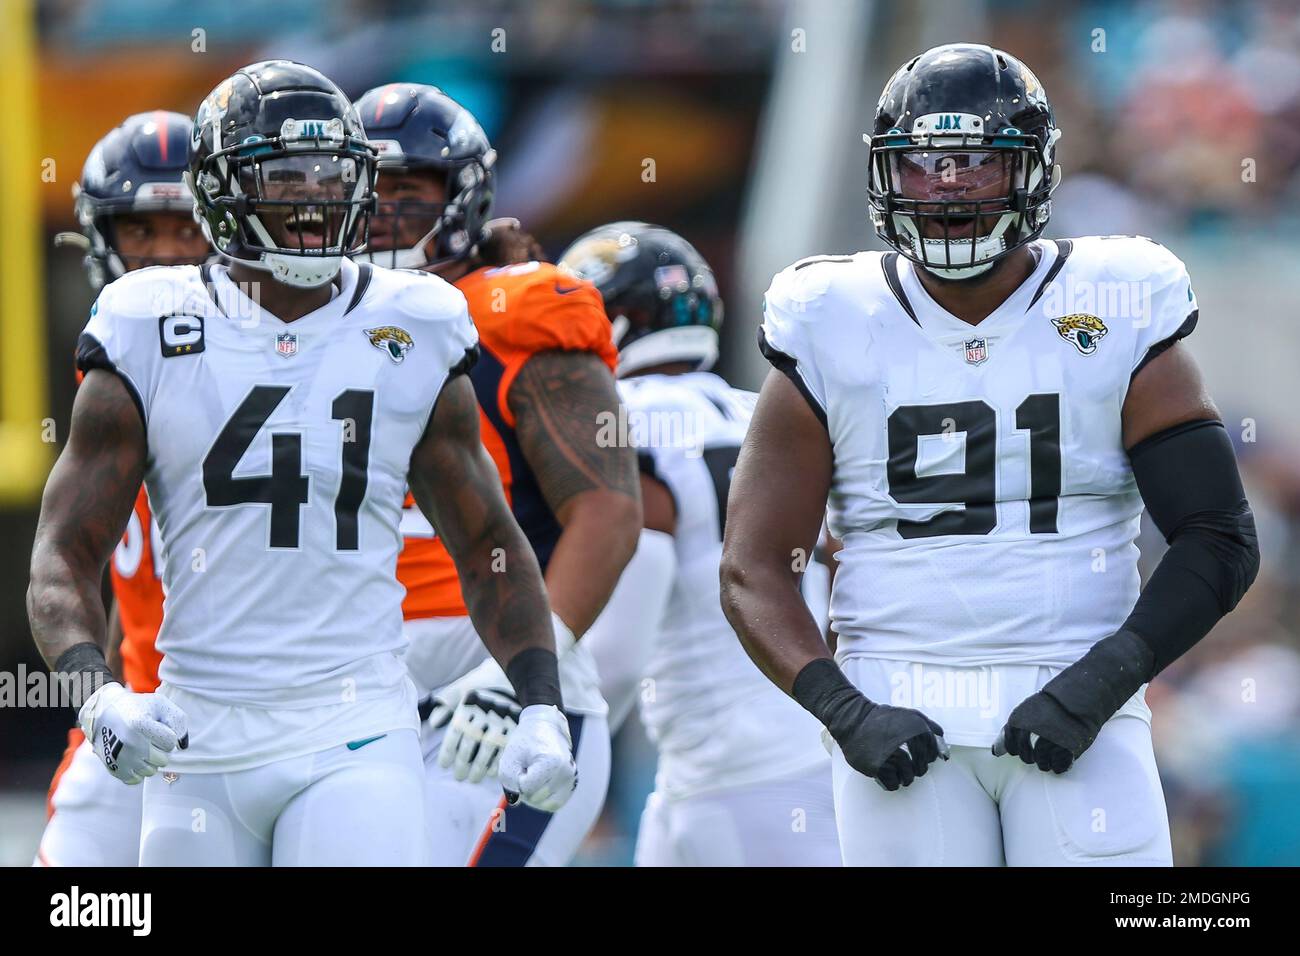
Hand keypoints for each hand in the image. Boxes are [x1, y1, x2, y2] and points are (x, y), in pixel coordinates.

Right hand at [78, 683, 187, 784]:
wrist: (103, 712)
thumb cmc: (137, 708)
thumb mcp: (160, 704)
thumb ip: (178, 722)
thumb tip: (182, 746)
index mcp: (141, 724)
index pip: (171, 742)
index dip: (168, 735)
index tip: (158, 728)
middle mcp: (130, 743)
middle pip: (163, 760)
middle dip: (160, 749)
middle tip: (149, 738)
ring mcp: (121, 758)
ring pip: (151, 771)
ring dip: (149, 760)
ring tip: (140, 746)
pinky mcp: (114, 769)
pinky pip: (136, 779)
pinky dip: (137, 770)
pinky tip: (133, 757)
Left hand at [438, 687, 521, 783]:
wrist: (518, 676)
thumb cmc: (485, 685)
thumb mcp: (465, 687)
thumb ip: (448, 702)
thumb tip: (435, 722)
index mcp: (469, 705)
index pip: (455, 733)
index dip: (447, 752)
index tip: (444, 765)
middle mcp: (484, 714)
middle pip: (469, 744)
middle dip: (462, 764)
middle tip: (458, 776)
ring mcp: (501, 722)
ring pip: (486, 749)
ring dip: (478, 768)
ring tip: (473, 779)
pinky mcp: (515, 727)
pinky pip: (505, 749)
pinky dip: (497, 764)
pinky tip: (490, 773)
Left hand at [498, 704, 576, 811]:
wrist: (545, 728)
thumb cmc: (525, 743)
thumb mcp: (510, 759)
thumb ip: (509, 782)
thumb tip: (515, 802)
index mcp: (552, 763)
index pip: (525, 787)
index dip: (518, 777)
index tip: (522, 762)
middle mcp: (565, 773)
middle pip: (534, 797)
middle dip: (525, 786)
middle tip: (527, 767)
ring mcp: (571, 780)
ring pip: (543, 804)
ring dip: (533, 794)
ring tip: (534, 774)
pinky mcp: (571, 786)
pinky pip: (553, 804)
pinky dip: (543, 799)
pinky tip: (540, 783)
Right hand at [834, 700, 949, 790]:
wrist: (853, 720)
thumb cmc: (882, 718)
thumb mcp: (909, 714)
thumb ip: (930, 727)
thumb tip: (944, 748)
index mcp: (916, 729)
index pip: (931, 753)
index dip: (927, 758)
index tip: (921, 758)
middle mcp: (905, 742)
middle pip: (921, 768)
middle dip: (917, 770)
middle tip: (910, 768)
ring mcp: (890, 755)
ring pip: (908, 777)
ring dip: (906, 778)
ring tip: (901, 775)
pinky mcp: (877, 766)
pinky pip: (892, 783)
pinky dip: (893, 783)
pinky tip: (889, 777)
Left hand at [993, 691, 1090, 772]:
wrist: (1076, 695)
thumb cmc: (1049, 705)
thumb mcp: (1025, 712)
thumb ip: (1010, 731)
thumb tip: (995, 751)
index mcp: (1020, 720)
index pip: (1011, 745)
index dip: (1015, 749)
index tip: (1020, 749)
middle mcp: (1033, 730)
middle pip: (1026, 756)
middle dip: (1030, 757)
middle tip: (1037, 753)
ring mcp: (1052, 738)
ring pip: (1042, 762)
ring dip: (1044, 764)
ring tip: (1048, 759)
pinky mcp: (1069, 745)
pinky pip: (1059, 765)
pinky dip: (1059, 766)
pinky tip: (1059, 762)